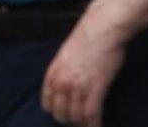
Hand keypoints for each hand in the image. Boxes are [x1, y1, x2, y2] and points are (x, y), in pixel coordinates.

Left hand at [40, 8, 126, 126]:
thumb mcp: (64, 56)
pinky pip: (92, 113)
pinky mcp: (95, 89)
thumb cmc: (85, 39)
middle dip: (68, 119)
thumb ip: (62, 71)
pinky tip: (96, 126)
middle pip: (60, 111)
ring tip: (87, 124)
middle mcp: (62, 82)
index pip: (47, 101)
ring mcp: (78, 86)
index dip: (55, 111)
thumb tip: (65, 84)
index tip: (61, 114)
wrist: (100, 30)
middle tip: (77, 122)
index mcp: (52, 73)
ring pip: (76, 115)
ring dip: (81, 123)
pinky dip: (94, 123)